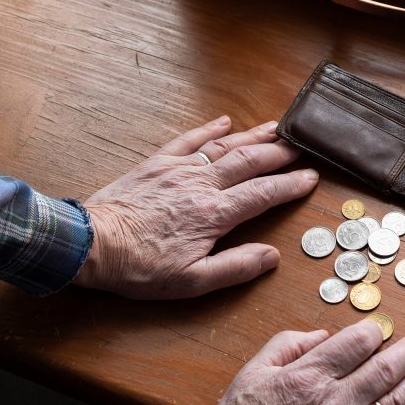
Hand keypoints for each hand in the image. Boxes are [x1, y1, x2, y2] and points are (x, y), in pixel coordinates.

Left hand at [73, 116, 317, 298]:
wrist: (92, 244)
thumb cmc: (140, 268)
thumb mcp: (191, 282)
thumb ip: (235, 267)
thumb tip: (272, 256)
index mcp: (214, 214)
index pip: (263, 194)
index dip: (290, 185)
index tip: (311, 177)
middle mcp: (201, 184)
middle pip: (249, 162)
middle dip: (279, 153)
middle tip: (302, 146)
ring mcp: (178, 169)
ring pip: (224, 146)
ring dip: (253, 136)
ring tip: (277, 127)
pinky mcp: (157, 163)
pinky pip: (188, 140)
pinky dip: (209, 129)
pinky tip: (224, 121)